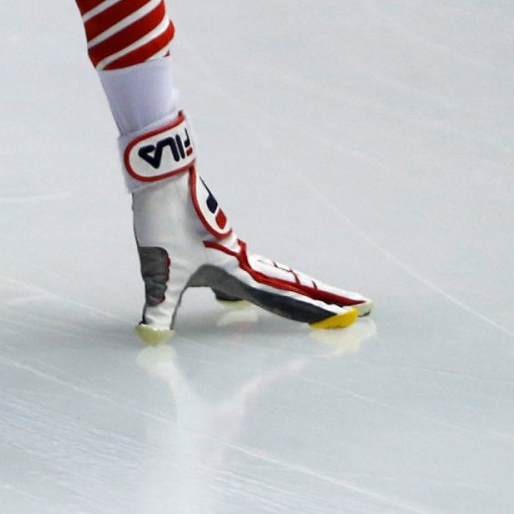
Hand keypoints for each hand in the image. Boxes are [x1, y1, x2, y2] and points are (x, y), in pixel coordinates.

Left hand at [123, 113, 370, 342]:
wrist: (159, 176)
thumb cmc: (164, 221)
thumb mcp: (159, 271)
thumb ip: (158, 307)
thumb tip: (150, 337)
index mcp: (236, 272)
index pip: (284, 300)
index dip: (316, 312)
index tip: (350, 317)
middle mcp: (241, 261)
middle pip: (293, 284)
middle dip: (326, 298)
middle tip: (363, 305)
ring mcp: (230, 249)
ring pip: (274, 274)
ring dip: (299, 288)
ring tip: (321, 298)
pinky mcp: (214, 239)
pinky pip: (248, 267)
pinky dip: (265, 280)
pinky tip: (244, 285)